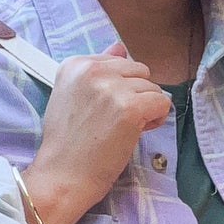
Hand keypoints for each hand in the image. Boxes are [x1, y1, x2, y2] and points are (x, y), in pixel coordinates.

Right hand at [20, 43, 171, 223]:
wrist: (61, 175)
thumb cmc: (66, 143)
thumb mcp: (73, 96)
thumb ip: (98, 70)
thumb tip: (120, 48)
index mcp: (76, 63)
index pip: (118, 61)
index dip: (119, 87)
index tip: (104, 109)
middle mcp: (93, 69)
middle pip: (139, 71)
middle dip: (136, 94)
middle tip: (118, 120)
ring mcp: (111, 88)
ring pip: (152, 87)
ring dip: (146, 108)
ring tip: (124, 129)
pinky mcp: (130, 108)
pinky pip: (162, 103)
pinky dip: (156, 119)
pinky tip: (138, 131)